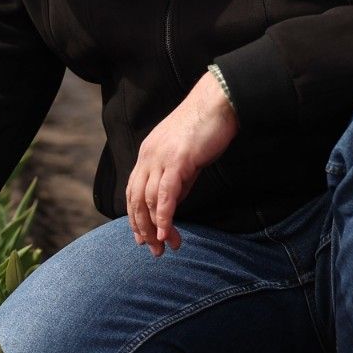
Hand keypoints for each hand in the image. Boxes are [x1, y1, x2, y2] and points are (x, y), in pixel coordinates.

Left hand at [127, 70, 238, 256]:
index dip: (136, 217)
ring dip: (156, 228)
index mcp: (147, 155)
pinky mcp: (177, 160)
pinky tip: (167, 233)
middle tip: (153, 250)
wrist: (218, 102)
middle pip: (136, 200)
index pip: (133, 192)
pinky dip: (164, 217)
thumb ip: (176, 181)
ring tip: (165, 246)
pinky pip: (165, 195)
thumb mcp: (185, 159)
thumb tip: (172, 205)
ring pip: (149, 201)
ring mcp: (160, 158)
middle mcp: (148, 157)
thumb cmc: (205, 128)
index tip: (143, 238)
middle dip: (143, 229)